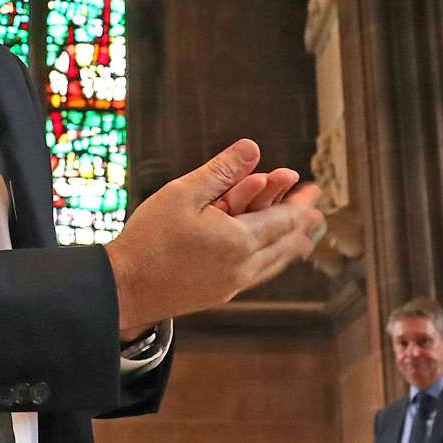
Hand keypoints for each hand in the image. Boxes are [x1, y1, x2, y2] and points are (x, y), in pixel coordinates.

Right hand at [105, 140, 325, 334]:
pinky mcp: (219, 294)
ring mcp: (232, 284)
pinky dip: (272, 262)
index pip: (283, 219)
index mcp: (239, 240)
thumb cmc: (149, 238)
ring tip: (304, 239)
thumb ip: (222, 171)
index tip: (315, 190)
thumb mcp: (183, 193)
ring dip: (291, 247)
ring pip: (273, 264)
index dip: (301, 203)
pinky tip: (267, 260)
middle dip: (302, 226)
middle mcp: (243, 267)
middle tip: (318, 214)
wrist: (124, 288)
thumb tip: (253, 148)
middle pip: (285, 245)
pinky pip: (257, 275)